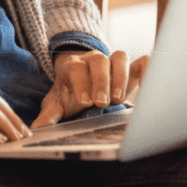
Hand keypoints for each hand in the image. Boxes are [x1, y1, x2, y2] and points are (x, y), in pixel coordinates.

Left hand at [31, 50, 148, 127]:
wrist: (79, 73)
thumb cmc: (69, 90)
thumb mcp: (57, 101)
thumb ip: (49, 115)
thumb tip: (35, 129)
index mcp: (73, 65)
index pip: (77, 68)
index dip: (81, 82)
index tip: (85, 102)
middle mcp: (93, 59)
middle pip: (99, 61)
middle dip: (101, 81)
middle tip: (102, 102)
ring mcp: (112, 62)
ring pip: (119, 57)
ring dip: (121, 76)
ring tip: (119, 98)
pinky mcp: (130, 68)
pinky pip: (141, 62)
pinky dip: (147, 68)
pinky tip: (150, 81)